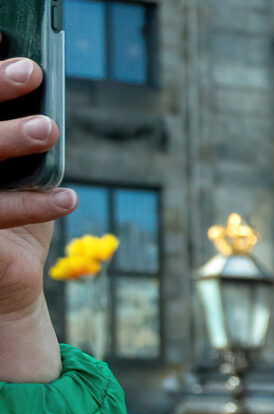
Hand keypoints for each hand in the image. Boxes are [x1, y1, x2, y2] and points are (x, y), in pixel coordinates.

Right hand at [0, 58, 77, 384]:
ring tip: (48, 128)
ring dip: (5, 139)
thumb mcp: (15, 179)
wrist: (3, 294)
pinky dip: (31, 206)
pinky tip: (68, 198)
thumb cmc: (9, 227)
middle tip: (28, 72)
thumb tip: (38, 86)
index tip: (12, 58)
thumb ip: (19, 144)